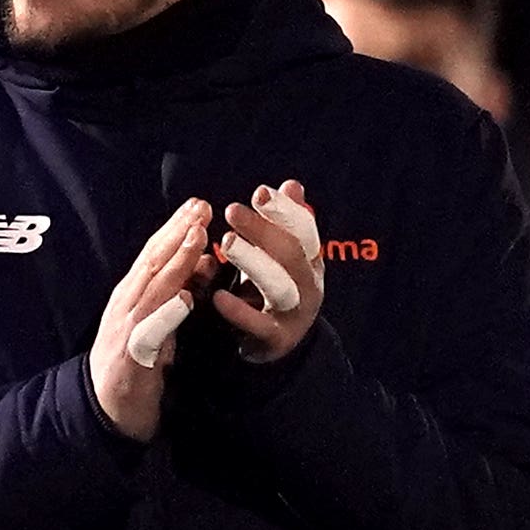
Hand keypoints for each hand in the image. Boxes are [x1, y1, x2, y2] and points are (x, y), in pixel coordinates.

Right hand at [85, 199, 211, 443]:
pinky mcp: (131, 355)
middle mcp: (126, 304)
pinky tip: (185, 297)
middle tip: (201, 207)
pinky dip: (168, 312)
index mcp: (132, 295)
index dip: (175, 228)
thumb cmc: (135, 365)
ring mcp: (127, 328)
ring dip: (176, 261)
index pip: (154, 254)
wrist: (106, 410)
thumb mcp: (159, 323)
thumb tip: (202, 265)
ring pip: (153, 287)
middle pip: (152, 261)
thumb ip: (177, 295)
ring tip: (197, 237)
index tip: (197, 206)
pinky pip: (151, 330)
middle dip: (176, 232)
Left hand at [207, 180, 324, 363]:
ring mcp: (295, 313)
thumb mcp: (281, 255)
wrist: (278, 344)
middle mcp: (309, 284)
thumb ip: (284, 223)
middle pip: (290, 253)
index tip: (259, 193)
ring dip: (252, 261)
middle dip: (262, 229)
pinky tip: (218, 296)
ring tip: (227, 243)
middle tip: (231, 210)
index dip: (284, 210)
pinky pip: (259, 324)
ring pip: (278, 285)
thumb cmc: (274, 288)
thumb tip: (291, 185)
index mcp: (311, 260)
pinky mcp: (277, 339)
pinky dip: (239, 310)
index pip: (304, 229)